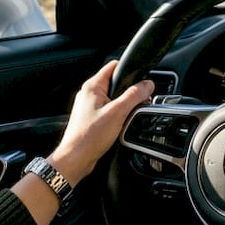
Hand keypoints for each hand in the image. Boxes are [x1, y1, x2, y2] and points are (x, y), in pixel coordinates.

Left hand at [48, 59, 153, 186]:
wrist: (76, 158)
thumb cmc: (89, 136)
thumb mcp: (118, 112)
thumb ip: (134, 95)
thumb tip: (147, 84)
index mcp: (92, 86)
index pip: (113, 66)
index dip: (129, 70)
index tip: (141, 79)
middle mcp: (89, 94)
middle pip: (116, 83)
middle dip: (129, 92)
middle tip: (136, 103)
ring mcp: (89, 106)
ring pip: (113, 98)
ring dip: (124, 106)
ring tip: (126, 117)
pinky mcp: (92, 118)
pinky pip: (109, 111)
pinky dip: (117, 116)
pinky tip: (119, 126)